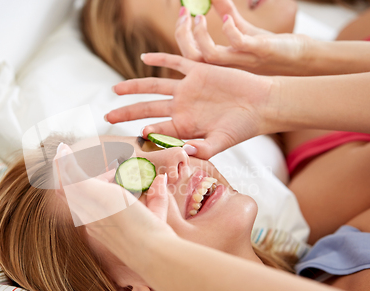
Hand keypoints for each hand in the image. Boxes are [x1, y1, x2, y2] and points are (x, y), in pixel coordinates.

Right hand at [54, 143, 176, 263]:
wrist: (151, 250)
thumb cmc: (154, 237)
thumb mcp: (154, 212)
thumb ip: (156, 196)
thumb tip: (160, 179)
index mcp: (99, 224)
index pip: (85, 202)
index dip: (96, 183)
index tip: (113, 172)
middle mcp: (90, 218)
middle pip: (70, 194)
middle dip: (72, 174)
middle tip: (88, 161)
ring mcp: (89, 207)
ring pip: (65, 185)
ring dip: (62, 166)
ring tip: (62, 150)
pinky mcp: (94, 195)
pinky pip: (72, 177)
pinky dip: (64, 162)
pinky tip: (63, 149)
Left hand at [106, 53, 276, 158]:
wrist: (262, 104)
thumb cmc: (244, 127)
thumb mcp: (222, 142)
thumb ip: (202, 149)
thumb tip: (182, 152)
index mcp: (184, 126)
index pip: (157, 130)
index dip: (143, 133)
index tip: (133, 136)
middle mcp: (182, 108)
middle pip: (147, 109)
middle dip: (126, 113)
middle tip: (107, 117)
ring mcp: (188, 89)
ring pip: (154, 85)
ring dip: (134, 86)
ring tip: (114, 89)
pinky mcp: (198, 71)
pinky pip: (175, 62)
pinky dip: (160, 58)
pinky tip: (143, 58)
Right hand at [176, 0, 313, 74]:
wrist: (297, 58)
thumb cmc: (268, 47)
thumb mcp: (243, 31)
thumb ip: (228, 14)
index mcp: (220, 64)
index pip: (189, 54)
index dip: (182, 34)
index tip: (184, 14)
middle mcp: (226, 67)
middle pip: (192, 57)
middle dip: (183, 35)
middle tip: (186, 14)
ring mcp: (241, 61)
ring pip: (209, 56)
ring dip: (200, 36)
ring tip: (199, 17)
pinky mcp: (259, 52)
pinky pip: (238, 45)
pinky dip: (229, 31)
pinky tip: (228, 19)